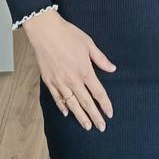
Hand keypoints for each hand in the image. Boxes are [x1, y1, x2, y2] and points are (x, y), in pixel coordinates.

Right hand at [22, 8, 115, 131]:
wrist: (45, 31)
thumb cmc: (68, 34)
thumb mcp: (88, 44)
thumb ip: (100, 59)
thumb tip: (112, 68)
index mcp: (85, 70)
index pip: (98, 92)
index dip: (105, 104)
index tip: (110, 114)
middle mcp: (73, 80)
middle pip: (86, 102)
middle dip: (94, 116)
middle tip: (101, 127)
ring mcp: (59, 82)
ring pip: (72, 104)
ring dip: (80, 116)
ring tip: (87, 126)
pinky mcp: (49, 80)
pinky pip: (57, 97)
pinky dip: (62, 106)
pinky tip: (66, 113)